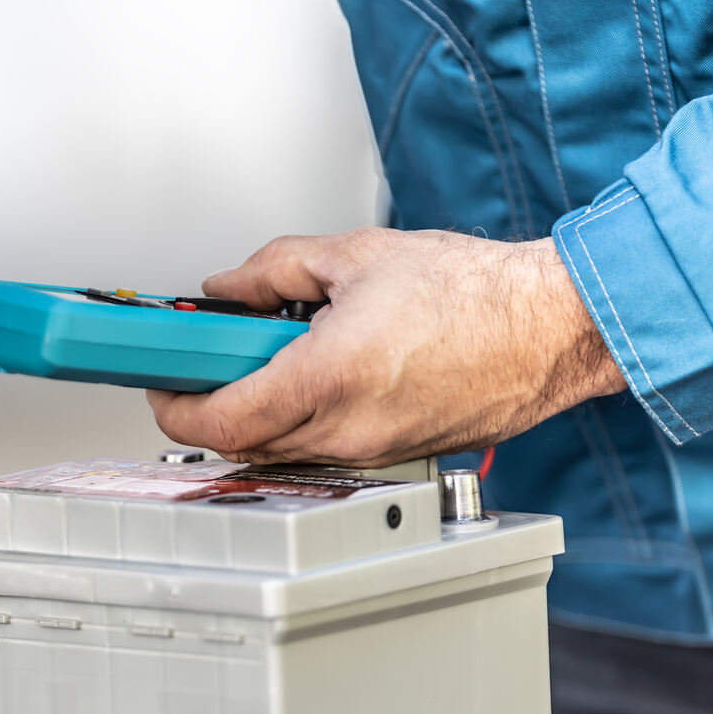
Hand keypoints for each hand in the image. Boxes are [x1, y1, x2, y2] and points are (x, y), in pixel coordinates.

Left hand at [147, 228, 623, 465]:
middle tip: (206, 366)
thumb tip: (226, 286)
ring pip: (280, 451)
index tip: (164, 383)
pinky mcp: (389, 457)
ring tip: (267, 363)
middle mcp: (345, 429)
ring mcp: (369, 452)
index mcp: (328, 378)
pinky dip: (299, 422)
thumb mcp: (355, 255)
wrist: (548, 329)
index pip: (219, 418)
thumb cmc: (474, 294)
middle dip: (211, 407)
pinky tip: (314, 379)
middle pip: (241, 443)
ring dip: (256, 415)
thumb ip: (272, 270)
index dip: (176, 405)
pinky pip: (321, 451)